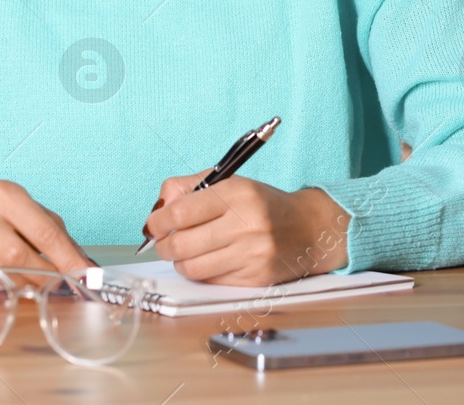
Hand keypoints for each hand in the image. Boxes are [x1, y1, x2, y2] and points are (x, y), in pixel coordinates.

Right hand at [0, 181, 93, 276]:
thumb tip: (84, 263)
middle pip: (21, 258)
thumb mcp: (25, 209)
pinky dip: (6, 286)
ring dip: (28, 284)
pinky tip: (14, 282)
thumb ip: (56, 233)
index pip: (44, 232)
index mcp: (7, 196)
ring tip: (40, 284)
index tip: (86, 275)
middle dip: (47, 276)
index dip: (68, 258)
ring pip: (3, 274)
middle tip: (63, 284)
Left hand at [142, 172, 349, 286]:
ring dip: (180, 261)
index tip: (155, 224)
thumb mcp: (230, 182)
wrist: (308, 229)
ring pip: (192, 268)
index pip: (181, 212)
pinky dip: (202, 273)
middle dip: (164, 245)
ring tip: (186, 251)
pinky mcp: (255, 279)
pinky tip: (209, 261)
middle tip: (165, 241)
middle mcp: (246, 224)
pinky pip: (211, 281)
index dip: (158, 221)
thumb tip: (159, 207)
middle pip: (181, 244)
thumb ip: (189, 187)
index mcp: (237, 193)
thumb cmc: (262, 204)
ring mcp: (251, 255)